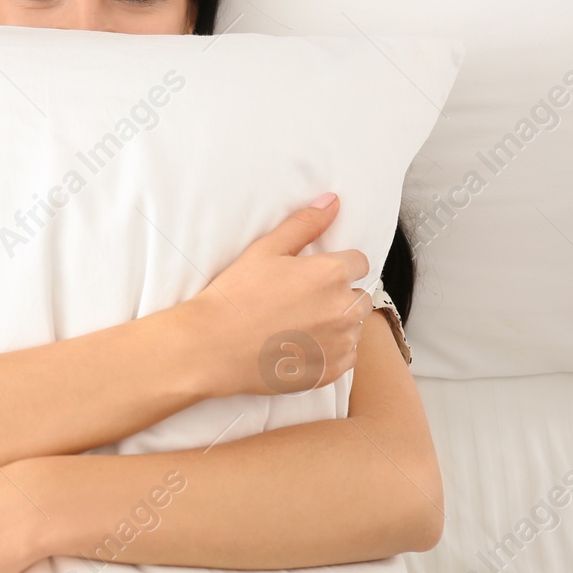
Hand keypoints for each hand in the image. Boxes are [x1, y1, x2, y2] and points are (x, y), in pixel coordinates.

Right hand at [181, 191, 372, 398]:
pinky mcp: (332, 370)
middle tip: (301, 302)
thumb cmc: (236, 296)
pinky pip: (346, 356)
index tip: (313, 278)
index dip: (336, 267)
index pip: (359, 263)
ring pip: (353, 327)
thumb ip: (305, 224)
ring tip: (298, 325)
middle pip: (359, 295)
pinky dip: (330, 351)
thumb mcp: (266, 249)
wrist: (213, 347)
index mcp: (331, 273)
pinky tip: (300, 346)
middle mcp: (344, 308)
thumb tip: (333, 202)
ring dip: (336, 324)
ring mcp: (340, 343)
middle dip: (338, 295)